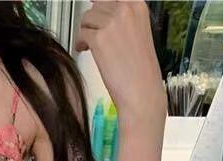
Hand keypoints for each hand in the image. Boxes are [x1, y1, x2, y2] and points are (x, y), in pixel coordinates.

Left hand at [75, 0, 166, 127]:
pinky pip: (81, 33)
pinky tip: (87, 51)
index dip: (101, 4)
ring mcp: (112, 21)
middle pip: (97, 3)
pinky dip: (81, 43)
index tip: (97, 8)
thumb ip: (122, 17)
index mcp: (137, 4)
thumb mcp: (137, 30)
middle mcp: (125, 8)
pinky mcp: (99, 37)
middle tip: (95, 33)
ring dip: (86, 31)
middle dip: (93, 19)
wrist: (141, 91)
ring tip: (92, 45)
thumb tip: (101, 8)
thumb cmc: (140, 68)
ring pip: (87, 17)